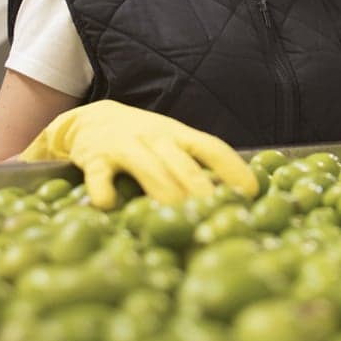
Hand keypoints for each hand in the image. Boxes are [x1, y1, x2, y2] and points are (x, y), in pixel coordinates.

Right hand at [19, 100, 258, 207]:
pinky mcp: (94, 158)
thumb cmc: (141, 141)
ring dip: (164, 193)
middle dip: (202, 190)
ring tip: (176, 220)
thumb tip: (231, 203)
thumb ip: (193, 168)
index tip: (251, 192)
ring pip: (150, 169)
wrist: (89, 120)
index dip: (233, 168)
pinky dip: (103, 190)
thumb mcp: (170, 145)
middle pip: (184, 164)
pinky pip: (100, 174)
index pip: (211, 148)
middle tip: (216, 218)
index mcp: (179, 135)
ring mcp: (125, 145)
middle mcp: (156, 137)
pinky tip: (108, 206)